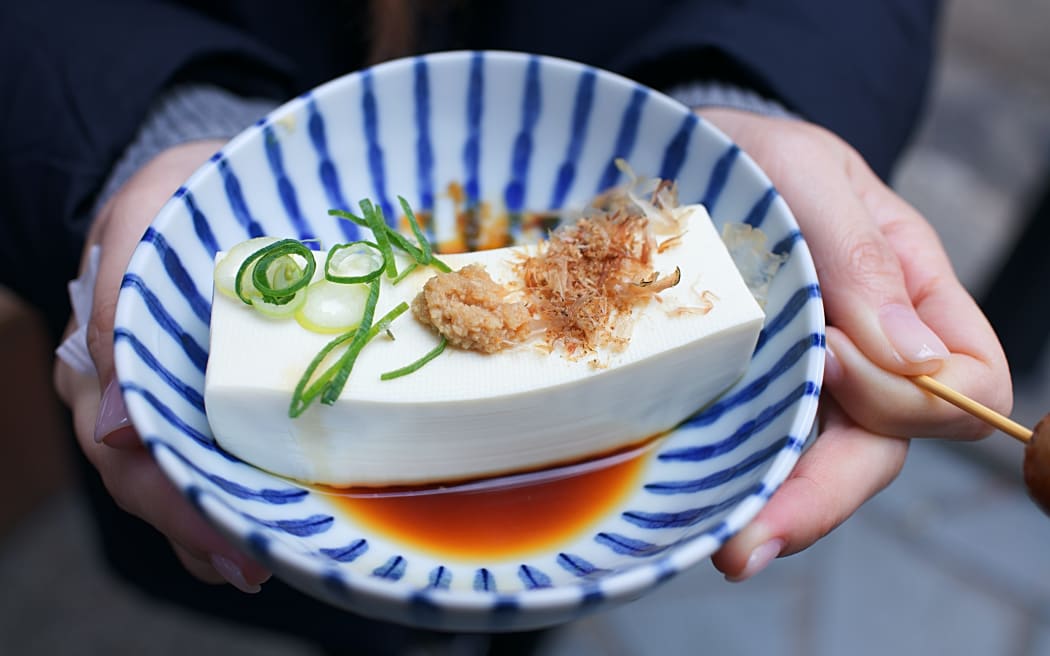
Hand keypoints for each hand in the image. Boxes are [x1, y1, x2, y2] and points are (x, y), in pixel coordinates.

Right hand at [53, 140, 271, 592]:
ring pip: (182, 472)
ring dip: (219, 521)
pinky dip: (237, 487)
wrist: (209, 182)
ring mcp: (167, 389)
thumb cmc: (177, 193)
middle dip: (200, 526)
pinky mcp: (210, 385)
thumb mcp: (143, 216)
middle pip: (152, 477)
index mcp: (104, 352)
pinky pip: (215, 447)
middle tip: (252, 567)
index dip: (169, 498)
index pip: (124, 447)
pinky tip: (267, 520)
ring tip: (262, 561)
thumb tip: (116, 428)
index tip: (220, 533)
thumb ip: (118, 301)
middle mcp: (128, 385)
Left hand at [698, 108, 1011, 579]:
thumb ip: (865, 258)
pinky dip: (737, 485)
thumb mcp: (813, 179)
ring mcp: (807, 381)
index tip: (830, 353)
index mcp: (913, 299)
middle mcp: (869, 355)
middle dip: (826, 497)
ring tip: (728, 547)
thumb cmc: (765, 158)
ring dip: (779, 513)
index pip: (970, 384)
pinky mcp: (746, 391)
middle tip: (756, 536)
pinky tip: (700, 510)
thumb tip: (916, 359)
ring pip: (819, 469)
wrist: (692, 161)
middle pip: (883, 450)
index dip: (909, 393)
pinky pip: (758, 452)